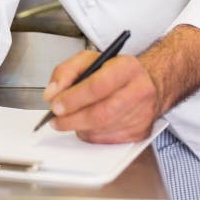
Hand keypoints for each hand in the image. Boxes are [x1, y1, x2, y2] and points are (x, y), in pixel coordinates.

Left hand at [43, 51, 161, 143]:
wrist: (147, 82)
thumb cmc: (115, 70)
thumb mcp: (89, 60)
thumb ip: (66, 71)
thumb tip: (52, 94)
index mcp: (127, 68)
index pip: (97, 86)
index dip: (73, 98)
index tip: (56, 104)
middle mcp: (139, 91)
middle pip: (100, 114)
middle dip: (72, 119)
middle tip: (56, 119)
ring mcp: (142, 115)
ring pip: (101, 129)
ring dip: (79, 128)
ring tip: (70, 119)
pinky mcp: (140, 132)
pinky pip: (107, 140)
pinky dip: (90, 135)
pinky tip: (86, 125)